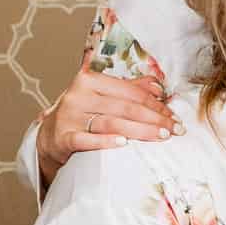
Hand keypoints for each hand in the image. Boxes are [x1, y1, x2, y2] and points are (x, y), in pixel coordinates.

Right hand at [36, 66, 178, 178]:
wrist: (50, 135)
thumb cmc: (83, 113)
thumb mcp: (103, 97)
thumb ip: (130, 89)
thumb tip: (157, 85)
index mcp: (90, 80)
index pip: (131, 92)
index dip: (156, 104)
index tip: (174, 116)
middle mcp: (79, 96)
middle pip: (126, 107)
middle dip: (155, 119)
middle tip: (175, 129)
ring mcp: (69, 117)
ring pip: (112, 122)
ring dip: (141, 130)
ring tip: (162, 136)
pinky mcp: (63, 137)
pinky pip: (87, 139)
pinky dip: (106, 141)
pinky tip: (124, 144)